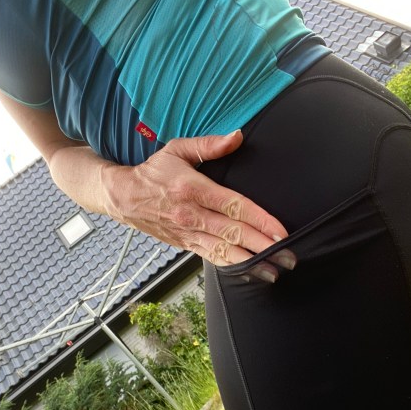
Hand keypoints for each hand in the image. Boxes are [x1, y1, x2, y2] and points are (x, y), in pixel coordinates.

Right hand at [101, 131, 295, 279]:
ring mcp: (188, 233)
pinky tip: (250, 273)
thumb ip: (208, 144)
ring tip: (275, 271)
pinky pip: (212, 257)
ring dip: (251, 263)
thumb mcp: (177, 149)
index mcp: (193, 189)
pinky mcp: (185, 244)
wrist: (122, 197)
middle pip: (233, 233)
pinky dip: (232, 266)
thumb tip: (237, 136)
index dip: (260, 220)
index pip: (233, 206)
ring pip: (224, 251)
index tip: (280, 231)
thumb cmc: (153, 172)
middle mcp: (191, 215)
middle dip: (263, 247)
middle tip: (288, 256)